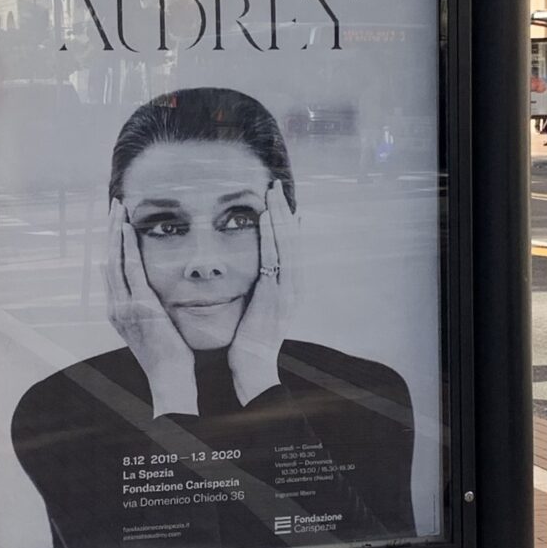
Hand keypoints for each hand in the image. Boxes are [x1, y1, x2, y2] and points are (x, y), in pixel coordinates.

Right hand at [105, 202, 197, 417]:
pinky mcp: (140, 307)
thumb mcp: (153, 330)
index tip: (116, 220)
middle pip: (108, 258)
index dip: (112, 242)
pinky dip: (128, 248)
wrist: (170, 381)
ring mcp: (125, 307)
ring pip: (115, 260)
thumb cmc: (170, 359)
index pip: (111, 268)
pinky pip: (131, 271)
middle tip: (115, 204)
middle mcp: (115, 306)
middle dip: (110, 229)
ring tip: (118, 207)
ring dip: (116, 231)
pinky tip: (129, 229)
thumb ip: (147, 309)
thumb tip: (147, 290)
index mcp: (118, 311)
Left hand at [228, 183, 291, 406]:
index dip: (288, 220)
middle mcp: (295, 284)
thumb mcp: (260, 304)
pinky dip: (273, 235)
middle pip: (294, 238)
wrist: (254, 362)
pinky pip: (275, 257)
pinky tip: (268, 217)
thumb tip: (258, 265)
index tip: (281, 199)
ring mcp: (288, 288)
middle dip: (285, 209)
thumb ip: (262, 283)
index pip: (293, 245)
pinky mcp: (276, 293)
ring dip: (280, 215)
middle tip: (276, 185)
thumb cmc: (251, 337)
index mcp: (292, 286)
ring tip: (273, 192)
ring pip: (288, 243)